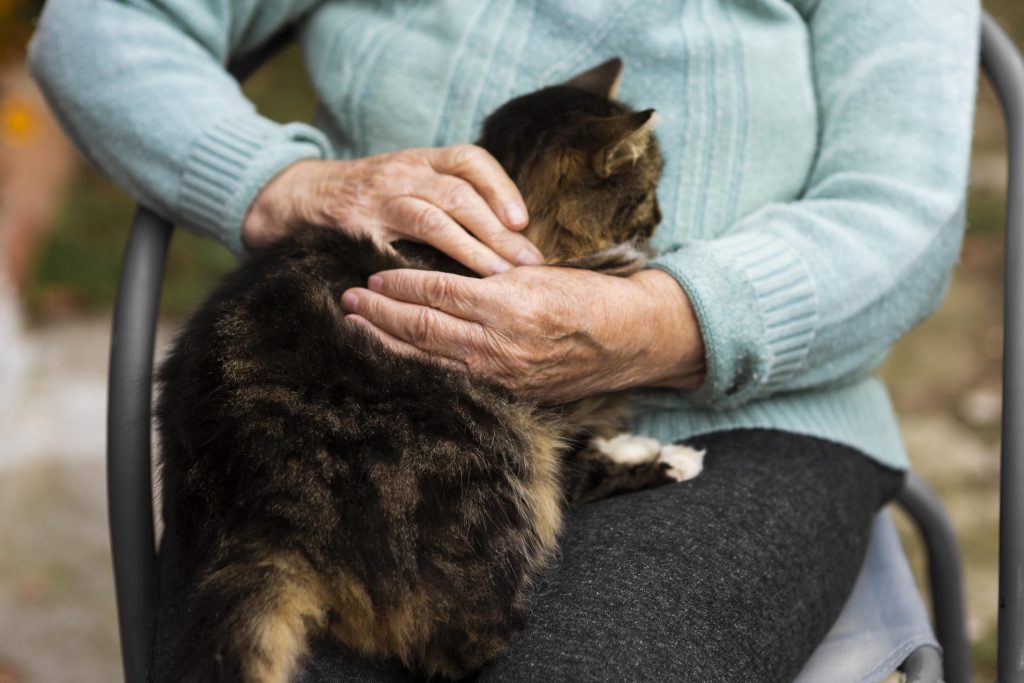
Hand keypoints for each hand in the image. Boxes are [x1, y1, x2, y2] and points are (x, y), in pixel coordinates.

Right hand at [242, 146, 542, 274]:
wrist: (304, 196)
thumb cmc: (374, 196)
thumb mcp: (412, 180)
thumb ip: (454, 197)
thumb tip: (513, 235)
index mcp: (422, 159)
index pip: (470, 160)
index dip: (500, 187)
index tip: (523, 220)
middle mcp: (404, 172)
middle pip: (459, 194)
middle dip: (498, 229)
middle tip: (528, 261)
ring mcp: (380, 199)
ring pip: (433, 219)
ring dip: (471, 249)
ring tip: (499, 275)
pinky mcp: (359, 229)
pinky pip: (394, 250)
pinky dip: (421, 269)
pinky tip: (442, 290)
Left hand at [340, 267, 705, 401]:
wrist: (630, 340)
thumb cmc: (588, 297)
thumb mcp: (539, 273)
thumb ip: (490, 275)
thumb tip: (440, 271)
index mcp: (509, 303)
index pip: (438, 290)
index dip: (400, 283)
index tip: (373, 276)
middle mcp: (501, 343)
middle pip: (422, 327)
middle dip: (379, 315)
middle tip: (347, 301)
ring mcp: (502, 375)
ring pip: (429, 359)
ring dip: (387, 343)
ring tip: (358, 328)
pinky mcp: (508, 394)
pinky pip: (452, 381)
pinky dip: (419, 368)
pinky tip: (398, 359)